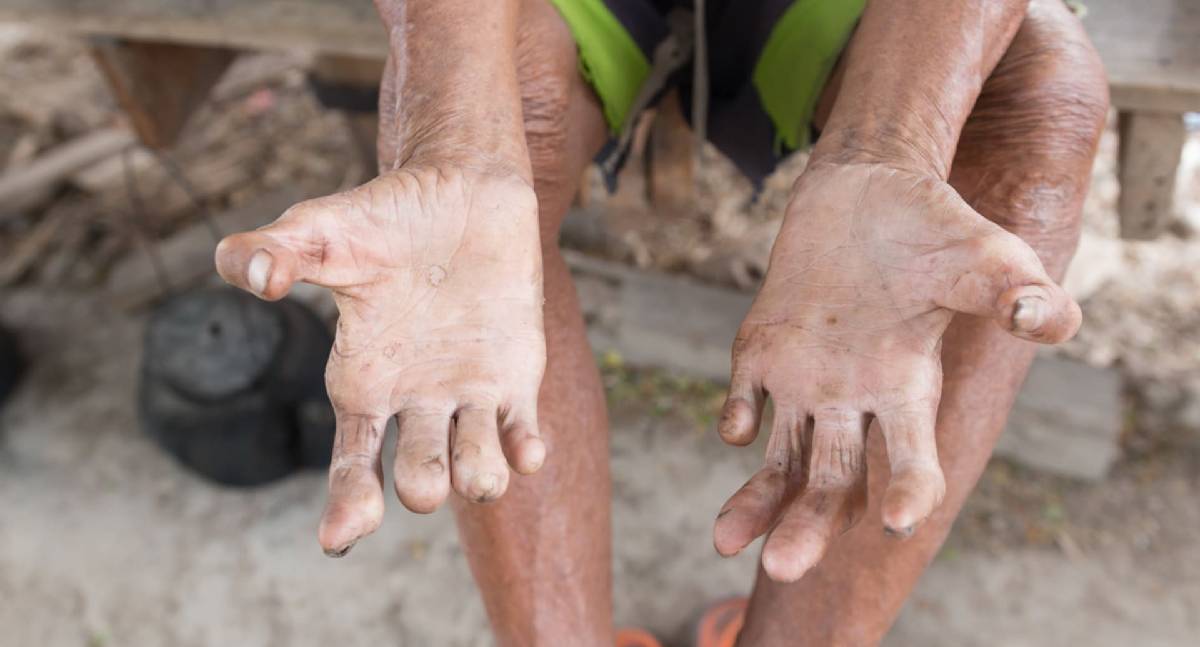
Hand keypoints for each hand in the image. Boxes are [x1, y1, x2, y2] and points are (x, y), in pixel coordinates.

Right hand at [215, 167, 545, 555]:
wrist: (463, 187)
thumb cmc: (386, 215)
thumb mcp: (321, 228)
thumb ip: (275, 250)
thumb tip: (247, 274)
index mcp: (362, 382)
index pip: (352, 462)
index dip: (346, 504)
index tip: (340, 538)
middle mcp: (414, 401)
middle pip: (416, 477)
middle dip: (420, 486)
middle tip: (423, 480)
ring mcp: (467, 393)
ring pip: (475, 466)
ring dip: (479, 479)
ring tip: (480, 475)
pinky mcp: (515, 377)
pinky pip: (522, 432)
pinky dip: (525, 451)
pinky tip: (527, 451)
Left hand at [713, 162, 1079, 580]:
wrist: (865, 188)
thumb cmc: (935, 225)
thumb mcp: (985, 254)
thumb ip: (1015, 290)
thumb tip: (1051, 319)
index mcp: (908, 388)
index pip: (910, 459)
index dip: (908, 489)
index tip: (898, 518)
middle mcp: (854, 398)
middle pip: (831, 482)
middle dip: (809, 526)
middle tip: (783, 570)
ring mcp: (804, 379)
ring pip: (780, 459)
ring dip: (758, 503)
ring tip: (726, 543)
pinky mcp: (761, 350)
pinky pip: (743, 399)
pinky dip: (735, 415)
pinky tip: (736, 424)